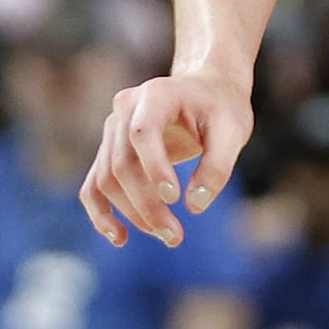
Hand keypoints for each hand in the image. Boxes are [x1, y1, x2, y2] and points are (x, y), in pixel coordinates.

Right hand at [82, 72, 249, 249]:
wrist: (205, 90)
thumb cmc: (221, 108)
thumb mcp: (233, 131)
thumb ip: (217, 166)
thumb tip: (194, 206)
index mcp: (155, 95)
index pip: (142, 133)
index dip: (153, 167)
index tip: (175, 198)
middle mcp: (124, 109)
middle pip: (122, 164)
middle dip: (146, 205)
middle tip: (175, 236)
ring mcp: (112, 130)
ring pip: (107, 179)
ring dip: (132, 214)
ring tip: (168, 236)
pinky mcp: (109, 151)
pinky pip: (94, 185)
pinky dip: (101, 213)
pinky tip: (120, 238)